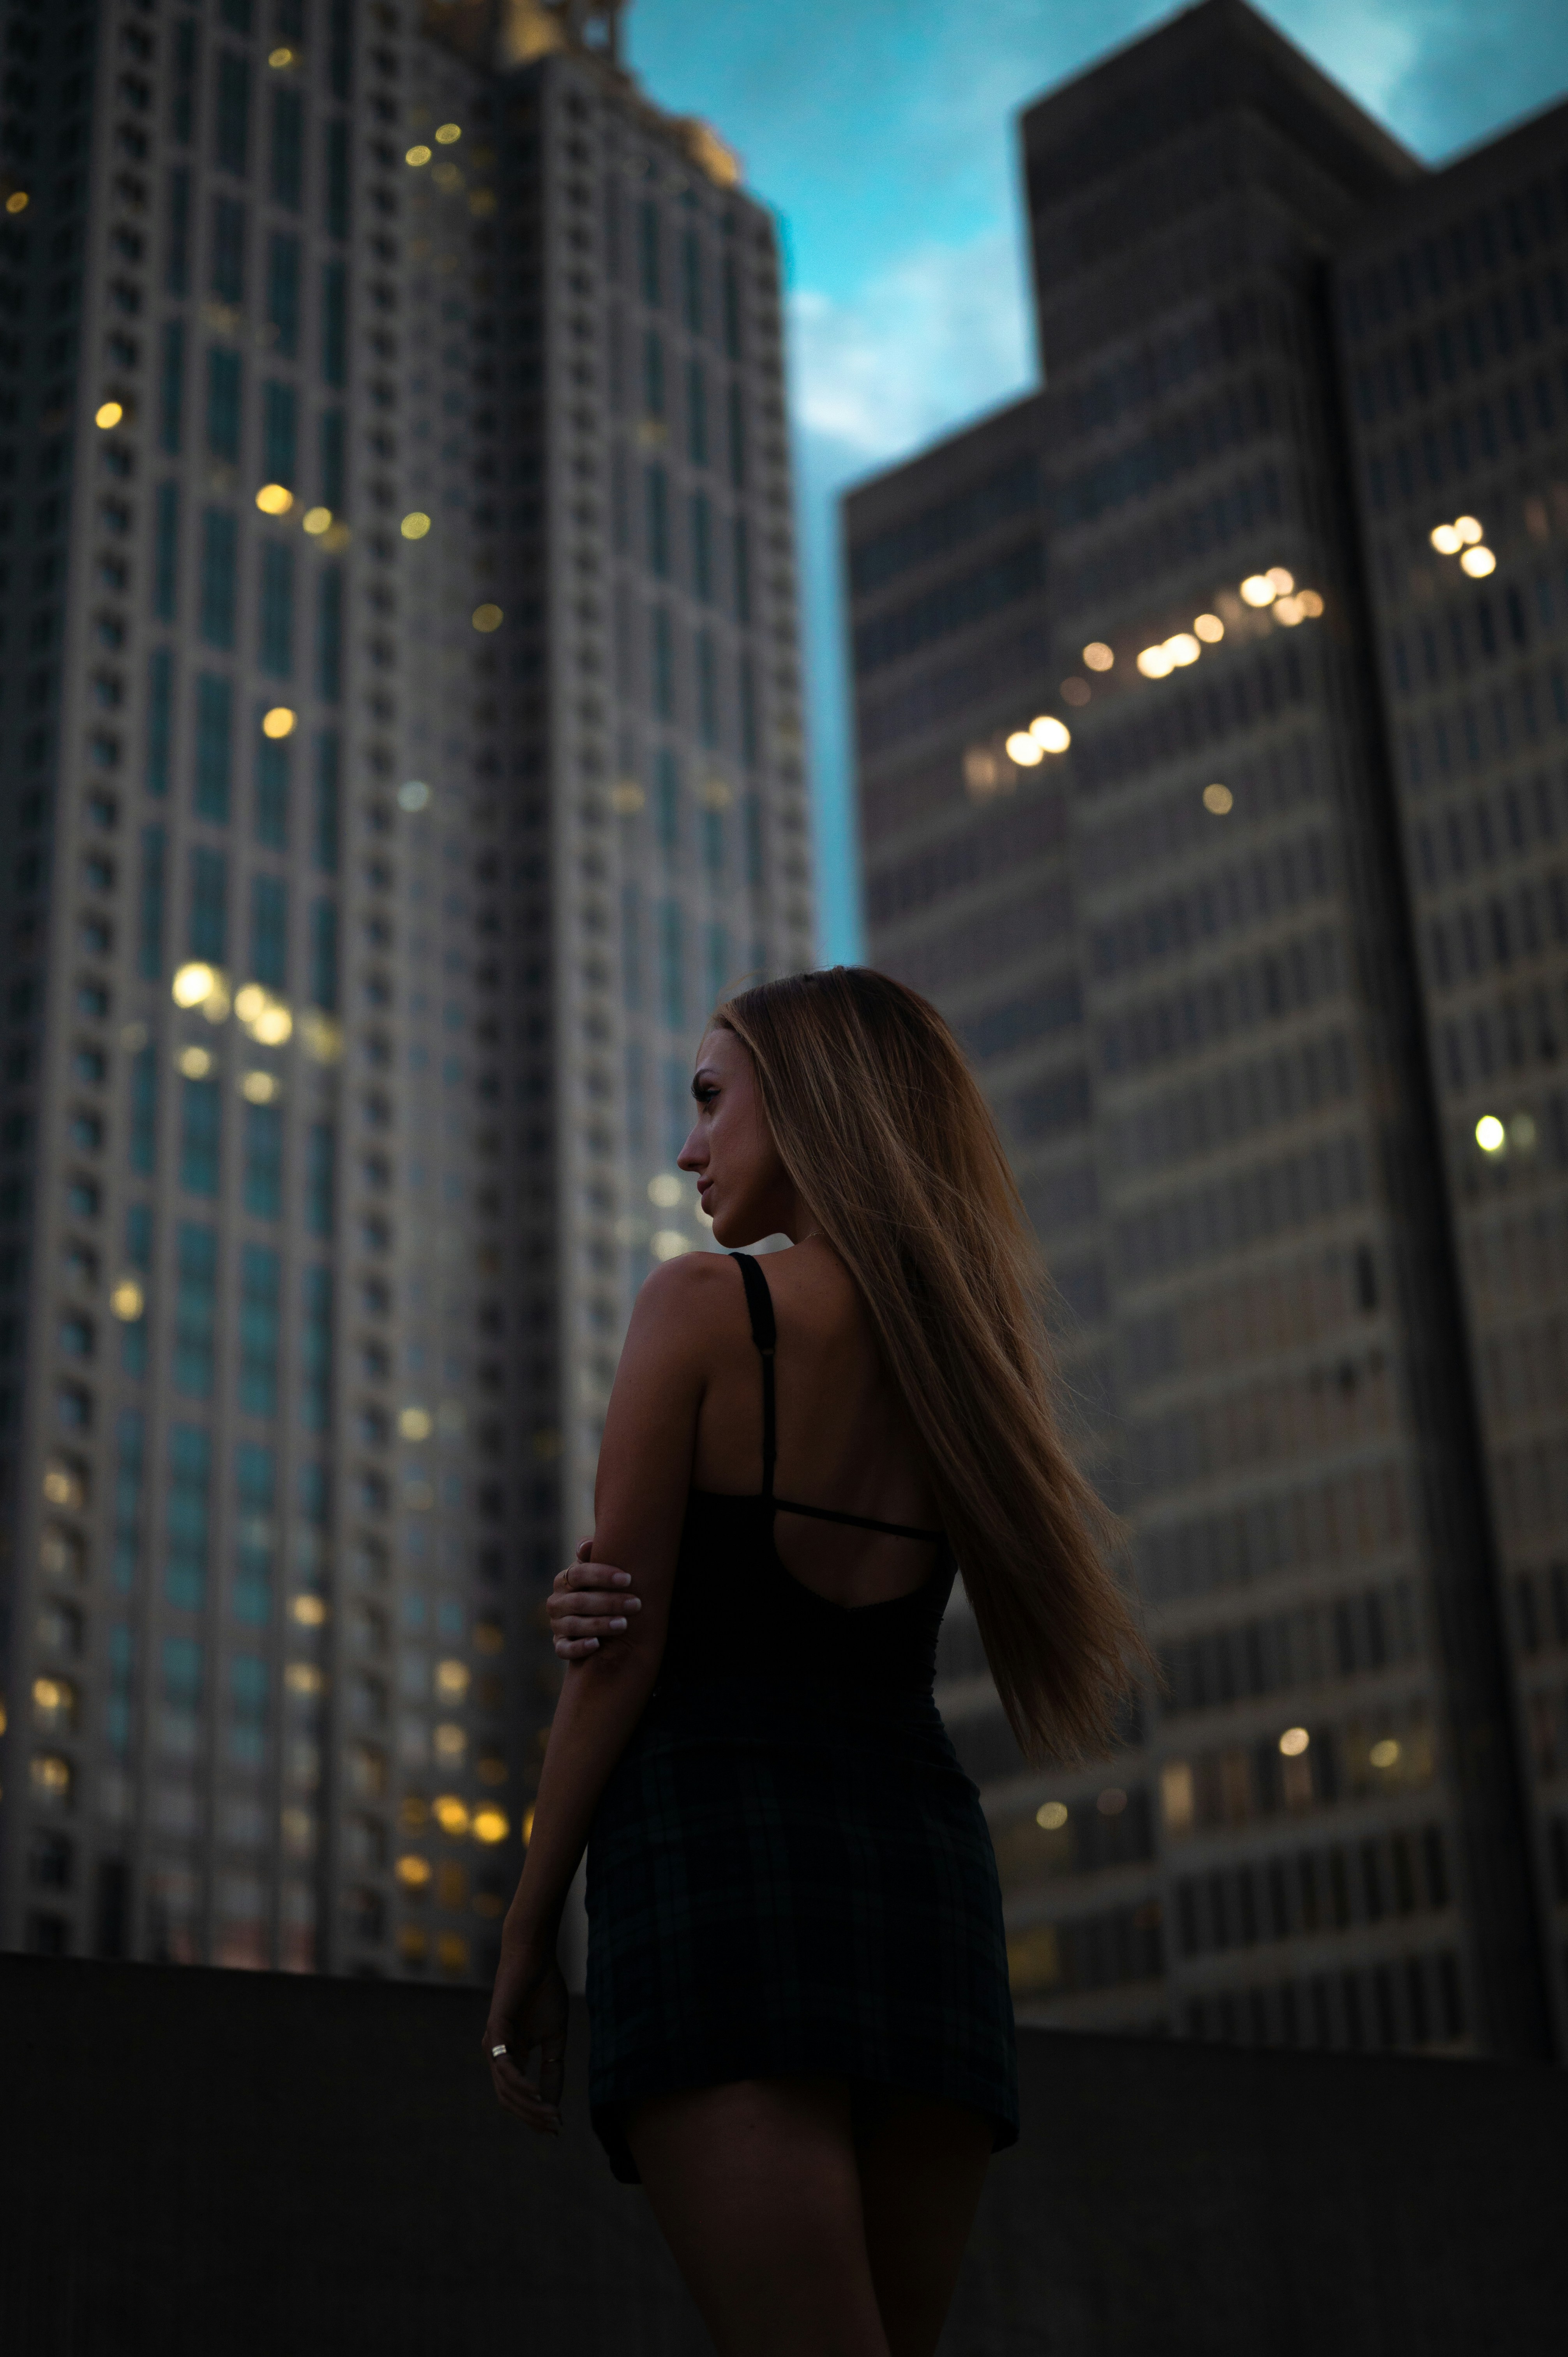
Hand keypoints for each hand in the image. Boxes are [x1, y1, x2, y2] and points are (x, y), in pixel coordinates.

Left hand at [484, 1942, 568, 2133]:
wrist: (536, 1957)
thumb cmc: (545, 1991)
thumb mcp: (555, 2037)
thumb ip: (553, 2068)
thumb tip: (553, 2102)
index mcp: (510, 2055)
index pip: (517, 2095)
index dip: (534, 2114)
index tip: (556, 2127)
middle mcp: (497, 2053)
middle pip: (509, 2099)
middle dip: (531, 2117)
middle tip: (554, 2128)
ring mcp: (494, 2043)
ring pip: (505, 2088)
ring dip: (528, 2106)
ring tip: (550, 2115)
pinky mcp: (495, 2030)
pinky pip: (504, 2066)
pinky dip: (520, 2084)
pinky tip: (536, 2095)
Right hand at [548, 1539, 640, 1659]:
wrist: (591, 1618)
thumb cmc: (598, 1588)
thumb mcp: (596, 1571)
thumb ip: (591, 1556)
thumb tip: (585, 1545)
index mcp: (564, 1580)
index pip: (578, 1574)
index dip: (602, 1575)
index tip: (628, 1578)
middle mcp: (556, 1602)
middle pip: (579, 1601)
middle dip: (609, 1602)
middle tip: (636, 1604)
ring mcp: (557, 1625)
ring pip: (574, 1625)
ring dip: (599, 1624)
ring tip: (623, 1624)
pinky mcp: (560, 1645)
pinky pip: (564, 1649)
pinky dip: (579, 1647)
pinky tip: (596, 1644)